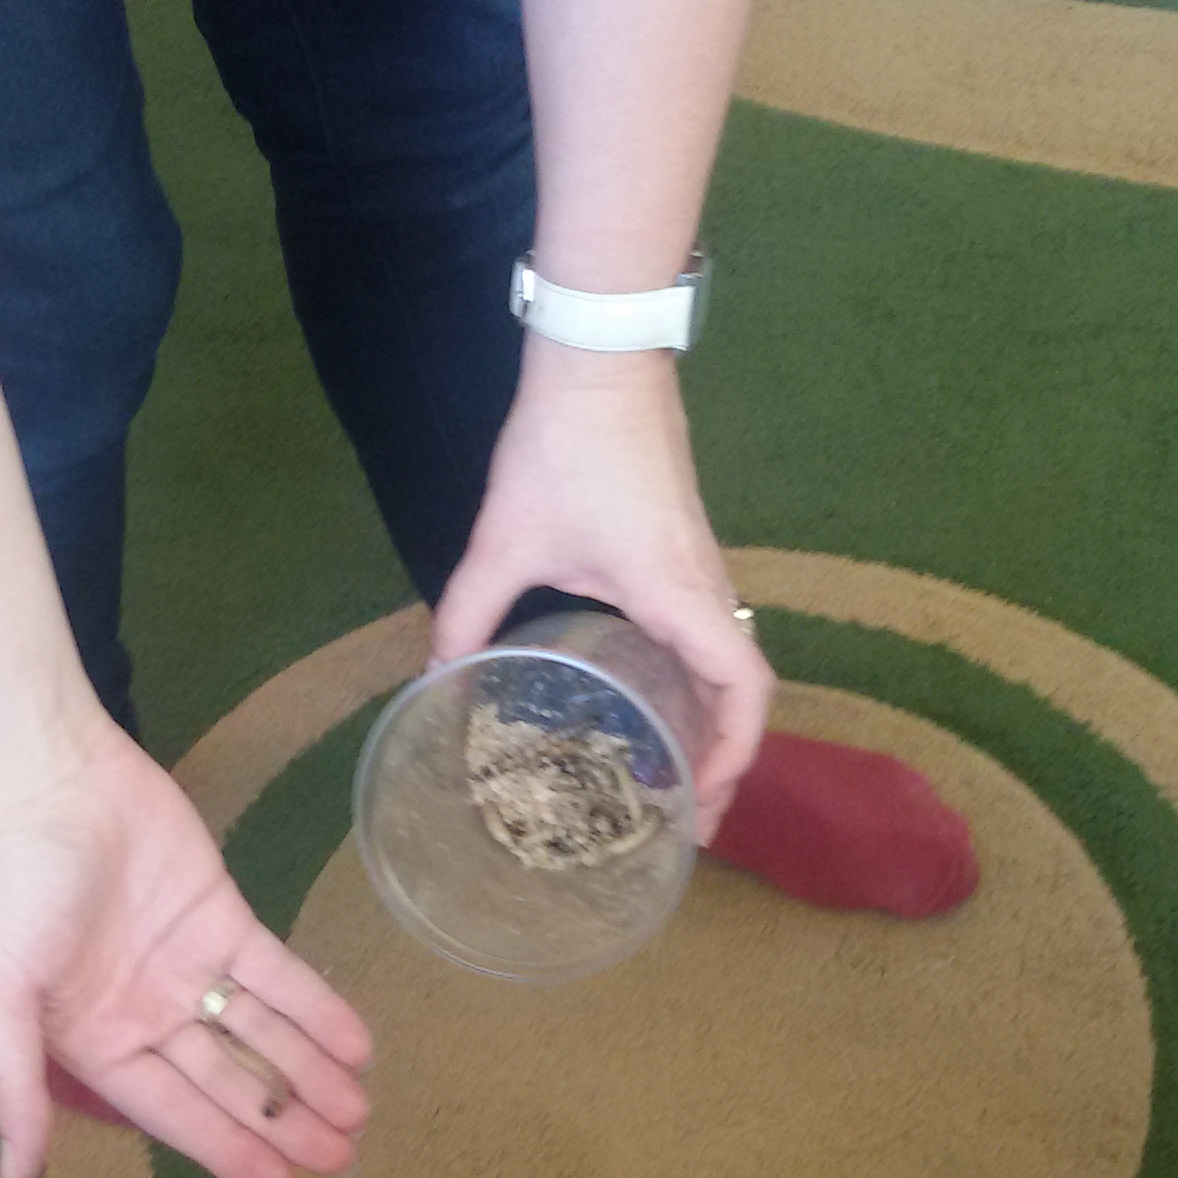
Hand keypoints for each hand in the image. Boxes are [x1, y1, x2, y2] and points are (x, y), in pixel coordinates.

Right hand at [0, 720, 374, 1177]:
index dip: (226, 1148)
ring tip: (358, 1113)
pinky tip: (357, 1045)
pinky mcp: (224, 920)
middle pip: (228, 1081)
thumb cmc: (16, 894)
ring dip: (309, 1072)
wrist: (52, 786)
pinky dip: (317, 1008)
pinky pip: (278, 974)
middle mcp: (149, 1017)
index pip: (174, 1112)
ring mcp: (190, 968)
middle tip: (342, 1160)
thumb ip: (12, 1086)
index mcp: (97, 1045)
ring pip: (260, 1033)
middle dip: (282, 1120)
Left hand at [428, 340, 773, 831]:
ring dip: (711, 720)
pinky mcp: (684, 548)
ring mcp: (701, 565)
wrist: (600, 357)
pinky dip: (695, 681)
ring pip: (728, 660)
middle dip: (723, 759)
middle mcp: (706, 585)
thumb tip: (432, 679)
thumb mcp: (502, 541)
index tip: (700, 805)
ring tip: (670, 776)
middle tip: (683, 820)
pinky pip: (708, 633)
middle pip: (742, 688)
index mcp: (677, 594)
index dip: (734, 755)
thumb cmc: (561, 447)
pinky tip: (651, 702)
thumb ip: (465, 614)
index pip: (745, 687)